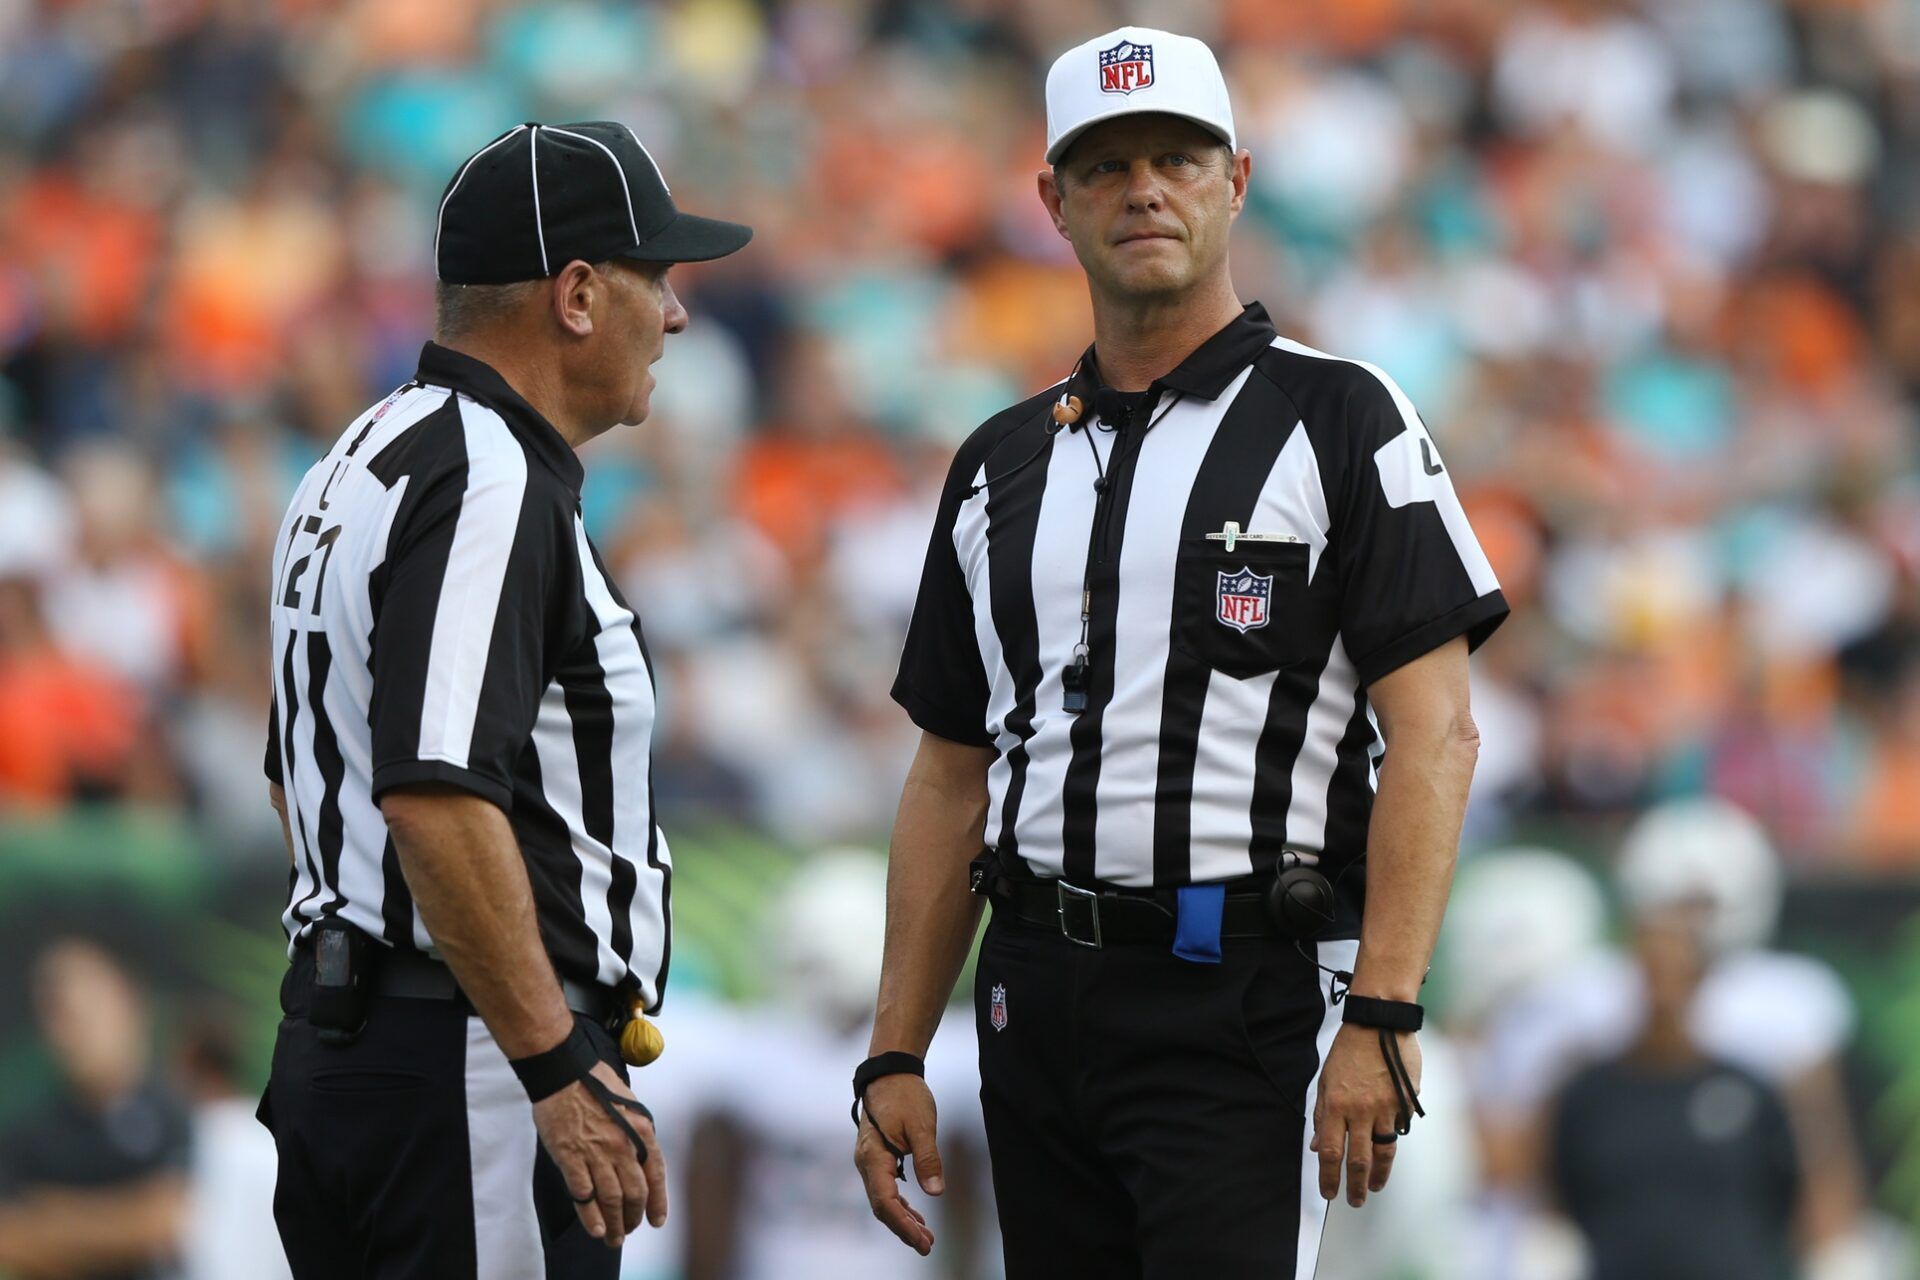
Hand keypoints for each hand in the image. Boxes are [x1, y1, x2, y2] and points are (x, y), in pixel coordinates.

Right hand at [531, 1059, 668, 1247]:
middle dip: (634, 1218)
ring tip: (614, 1237)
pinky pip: (583, 1194)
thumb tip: (643, 1159)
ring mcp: (596, 1153)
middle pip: (635, 1193)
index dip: (658, 1202)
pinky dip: (591, 1215)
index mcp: (641, 1131)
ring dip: (615, 1223)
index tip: (657, 1220)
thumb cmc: (596, 1083)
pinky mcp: (570, 1157)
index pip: (656, 1175)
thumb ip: (638, 1133)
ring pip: (611, 1199)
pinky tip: (596, 1227)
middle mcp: (622, 1145)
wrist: (564, 1072)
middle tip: (630, 1230)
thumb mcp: (631, 1105)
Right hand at [852, 1072, 943, 1254]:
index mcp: (874, 1155)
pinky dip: (900, 1205)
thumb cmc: (905, 1094)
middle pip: (882, 1206)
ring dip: (903, 1219)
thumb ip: (928, 1158)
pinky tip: (916, 1216)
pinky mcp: (877, 1158)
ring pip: (883, 1200)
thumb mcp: (923, 1125)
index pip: (885, 1200)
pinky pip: (885, 1188)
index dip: (902, 1224)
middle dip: (903, 1228)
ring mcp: (869, 1161)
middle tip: (927, 1245)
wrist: (890, 1072)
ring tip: (925, 1237)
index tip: (921, 1239)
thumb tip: (936, 1191)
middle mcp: (866, 1162)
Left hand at [1312, 1023, 1421, 1207]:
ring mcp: (1386, 1108)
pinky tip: (1387, 1152)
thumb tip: (1318, 1146)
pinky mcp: (1405, 1103)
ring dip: (1378, 1175)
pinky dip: (1392, 1143)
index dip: (1329, 1177)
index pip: (1332, 1152)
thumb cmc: (1348, 1050)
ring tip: (1374, 1188)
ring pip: (1383, 1152)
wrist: (1379, 1023)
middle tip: (1355, 1201)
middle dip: (1356, 1186)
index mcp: (1336, 1105)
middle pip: (1359, 1159)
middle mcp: (1361, 1110)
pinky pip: (1398, 1130)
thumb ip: (1322, 1115)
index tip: (1329, 1193)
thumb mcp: (1326, 1080)